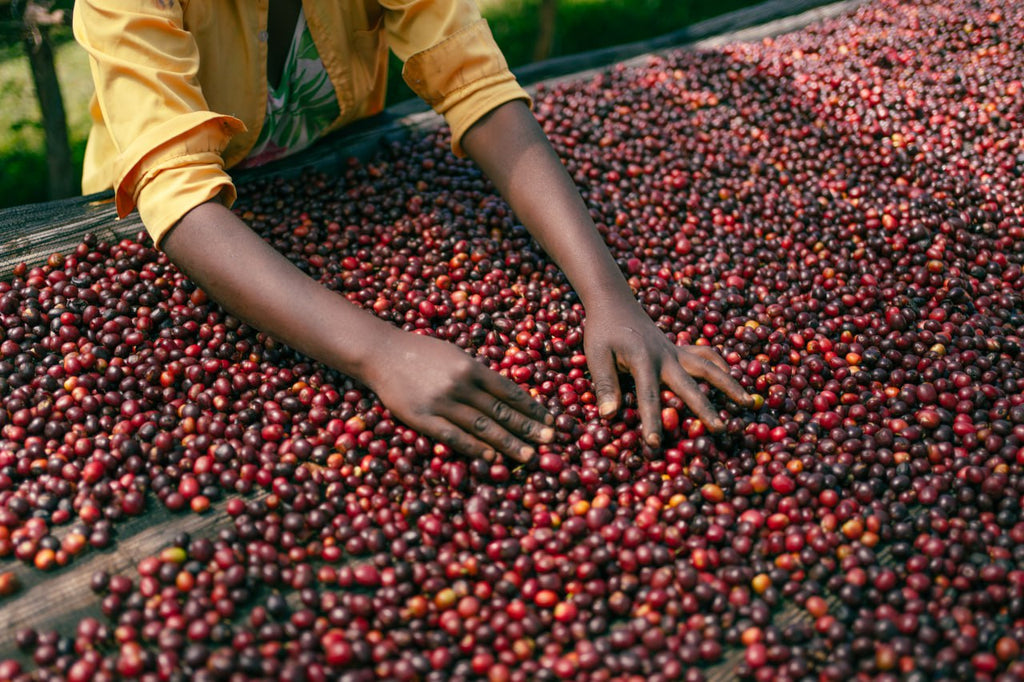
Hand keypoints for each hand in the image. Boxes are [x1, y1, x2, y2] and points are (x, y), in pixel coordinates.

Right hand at [362, 329, 554, 462]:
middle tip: (550, 441)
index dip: (531, 407)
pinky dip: (476, 448)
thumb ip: (476, 373)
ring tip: (529, 455)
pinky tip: (493, 458)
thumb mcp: (454, 354)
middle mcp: (461, 385)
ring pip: (483, 427)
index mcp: (471, 367)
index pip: (509, 391)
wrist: (382, 353)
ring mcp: (442, 403)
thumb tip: (503, 392)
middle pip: (501, 411)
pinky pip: (455, 437)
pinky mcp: (423, 419)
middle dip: (528, 427)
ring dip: (509, 443)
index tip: (549, 419)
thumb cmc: (420, 352)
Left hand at [583, 298, 753, 446]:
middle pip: (689, 384)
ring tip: (748, 402)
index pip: (648, 396)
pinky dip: (720, 364)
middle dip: (704, 409)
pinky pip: (705, 355)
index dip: (651, 421)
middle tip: (720, 429)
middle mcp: (665, 356)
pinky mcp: (680, 348)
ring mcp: (676, 351)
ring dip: (729, 384)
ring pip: (708, 367)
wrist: (614, 304)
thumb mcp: (596, 356)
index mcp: (643, 360)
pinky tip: (732, 376)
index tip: (654, 444)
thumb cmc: (603, 332)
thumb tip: (608, 416)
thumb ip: (605, 385)